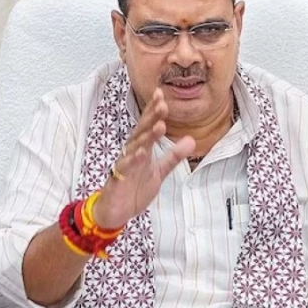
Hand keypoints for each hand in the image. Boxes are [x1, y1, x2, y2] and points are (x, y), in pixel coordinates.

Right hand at [92, 88, 194, 228]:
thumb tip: (192, 139)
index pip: (148, 125)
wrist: (116, 212)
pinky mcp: (118, 179)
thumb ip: (174, 156)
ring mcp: (124, 165)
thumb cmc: (135, 189)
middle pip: (142, 131)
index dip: (154, 110)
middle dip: (151, 117)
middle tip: (162, 103)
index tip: (161, 94)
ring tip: (159, 125)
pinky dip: (133, 159)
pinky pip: (125, 167)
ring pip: (135, 146)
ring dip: (146, 135)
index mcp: (142, 149)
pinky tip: (142, 152)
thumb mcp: (159, 172)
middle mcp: (132, 153)